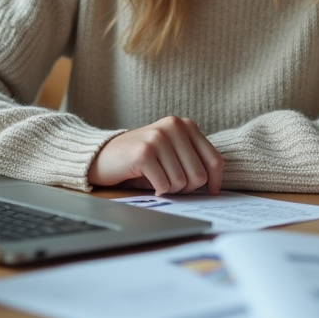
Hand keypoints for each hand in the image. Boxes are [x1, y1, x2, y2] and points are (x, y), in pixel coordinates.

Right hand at [88, 116, 222, 195]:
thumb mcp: (172, 153)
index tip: (212, 192)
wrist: (103, 156)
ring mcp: (158, 137)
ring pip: (181, 182)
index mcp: (185, 125)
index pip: (214, 159)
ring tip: (156, 179)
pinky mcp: (144, 152)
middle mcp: (173, 126)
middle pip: (199, 175)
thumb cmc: (141, 160)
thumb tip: (214, 185)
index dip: (215, 180)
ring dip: (169, 189)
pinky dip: (156, 190)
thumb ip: (192, 160)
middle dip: (186, 188)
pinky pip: (164, 185)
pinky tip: (146, 181)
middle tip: (169, 184)